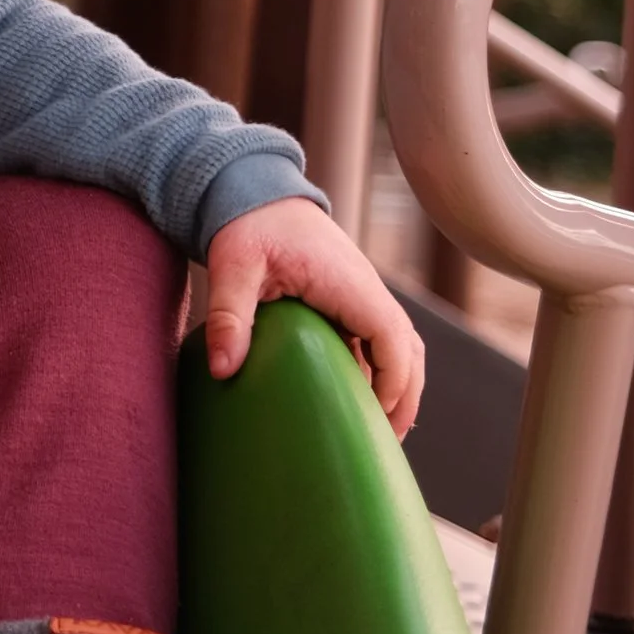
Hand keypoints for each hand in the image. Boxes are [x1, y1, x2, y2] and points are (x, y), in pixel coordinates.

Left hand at [201, 196, 424, 438]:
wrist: (254, 190)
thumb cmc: (248, 224)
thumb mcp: (233, 267)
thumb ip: (229, 315)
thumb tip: (223, 368)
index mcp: (349, 284)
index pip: (394, 339)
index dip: (394, 382)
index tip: (377, 419)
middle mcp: (366, 290)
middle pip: (409, 350)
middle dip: (406, 396)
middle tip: (387, 443)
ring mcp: (361, 295)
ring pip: (400, 347)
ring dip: (398, 385)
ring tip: (378, 432)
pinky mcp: (349, 300)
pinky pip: (378, 341)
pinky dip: (379, 371)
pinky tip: (358, 400)